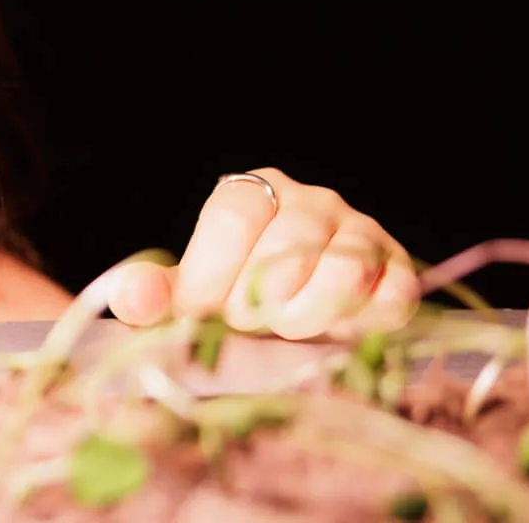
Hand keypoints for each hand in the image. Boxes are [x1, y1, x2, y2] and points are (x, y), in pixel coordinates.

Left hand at [108, 167, 418, 339]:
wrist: (294, 325)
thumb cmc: (230, 304)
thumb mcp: (185, 298)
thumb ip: (151, 296)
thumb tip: (130, 297)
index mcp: (253, 193)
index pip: (234, 215)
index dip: (213, 272)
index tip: (202, 313)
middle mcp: (312, 202)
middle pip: (288, 245)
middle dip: (259, 303)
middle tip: (248, 327)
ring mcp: (361, 232)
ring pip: (342, 271)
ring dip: (308, 316)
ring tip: (289, 331)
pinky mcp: (398, 270)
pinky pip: (391, 296)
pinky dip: (360, 325)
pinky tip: (335, 334)